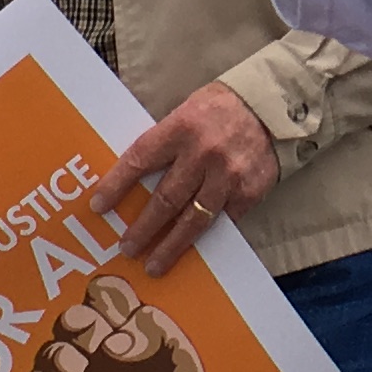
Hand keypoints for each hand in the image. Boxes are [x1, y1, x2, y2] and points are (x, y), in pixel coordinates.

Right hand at [16, 277, 270, 371]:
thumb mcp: (181, 365)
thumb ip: (152, 331)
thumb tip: (110, 342)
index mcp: (124, 334)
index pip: (101, 290)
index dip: (109, 297)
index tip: (126, 318)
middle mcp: (92, 356)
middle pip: (71, 316)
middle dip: (88, 330)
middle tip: (111, 356)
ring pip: (50, 350)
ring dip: (74, 365)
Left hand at [87, 83, 279, 276]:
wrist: (273, 106)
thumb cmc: (221, 108)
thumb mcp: (187, 111)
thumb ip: (165, 140)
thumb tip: (134, 177)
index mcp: (181, 128)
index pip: (140, 160)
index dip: (116, 185)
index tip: (98, 207)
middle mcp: (203, 153)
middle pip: (165, 200)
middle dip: (142, 228)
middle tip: (126, 248)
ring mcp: (228, 175)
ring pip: (193, 220)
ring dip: (170, 246)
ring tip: (153, 265)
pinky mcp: (248, 191)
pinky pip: (222, 221)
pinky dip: (205, 237)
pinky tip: (191, 250)